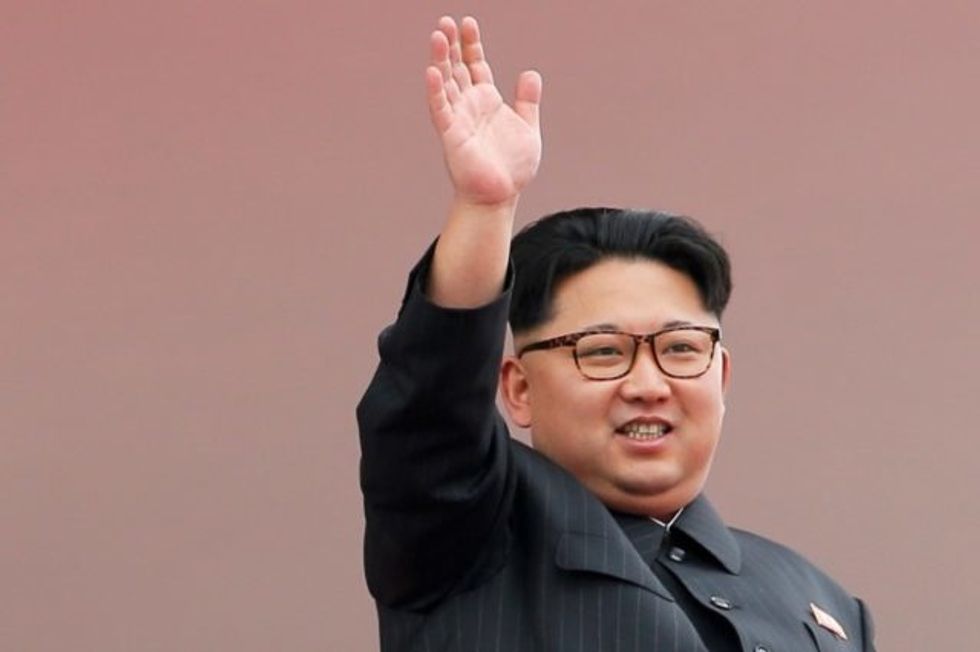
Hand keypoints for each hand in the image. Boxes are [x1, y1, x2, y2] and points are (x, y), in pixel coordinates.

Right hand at [427, 16, 541, 206]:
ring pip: (445, 84)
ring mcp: (458, 119)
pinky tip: (432, 72)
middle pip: (456, 68)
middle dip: (451, 45)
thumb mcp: (528, 128)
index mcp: (486, 101)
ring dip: (440, 60)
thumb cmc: (512, 168)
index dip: (471, 44)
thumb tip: (530, 73)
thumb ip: (528, 101)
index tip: (467, 22)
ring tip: (438, 36)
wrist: (501, 197)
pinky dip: (436, 91)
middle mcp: (468, 106)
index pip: (475, 65)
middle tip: (445, 22)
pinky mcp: (451, 136)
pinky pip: (441, 110)